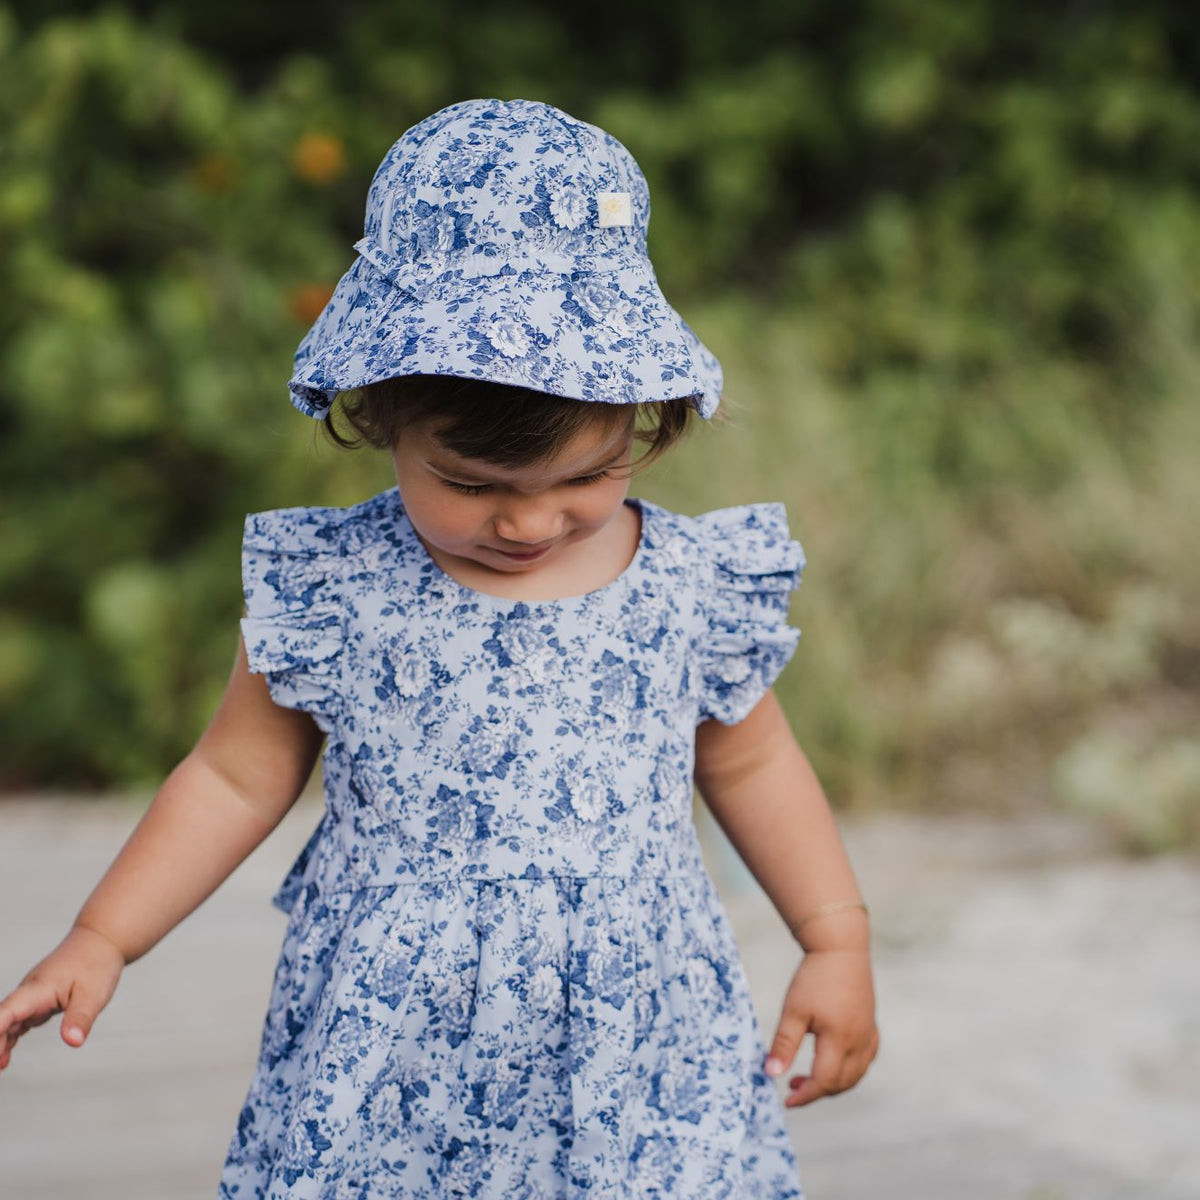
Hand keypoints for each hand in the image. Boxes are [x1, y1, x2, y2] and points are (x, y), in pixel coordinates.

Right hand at [0, 924, 125, 1075]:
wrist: (102, 939)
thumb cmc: (97, 963)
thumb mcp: (94, 994)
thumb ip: (80, 1018)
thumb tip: (73, 1042)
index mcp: (38, 989)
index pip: (7, 1011)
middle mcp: (30, 992)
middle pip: (3, 1019)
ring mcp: (33, 996)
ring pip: (8, 1021)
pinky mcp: (40, 1000)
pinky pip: (18, 1021)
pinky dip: (10, 1037)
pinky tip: (5, 1056)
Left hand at [763, 947, 878, 1105]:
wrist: (841, 948)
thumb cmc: (814, 977)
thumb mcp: (793, 1010)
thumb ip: (784, 1044)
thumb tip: (771, 1074)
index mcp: (839, 1039)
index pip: (824, 1081)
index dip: (805, 1096)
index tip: (786, 1100)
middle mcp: (859, 1042)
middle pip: (841, 1083)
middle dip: (817, 1091)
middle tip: (792, 1085)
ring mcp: (868, 1035)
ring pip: (855, 1075)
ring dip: (833, 1083)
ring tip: (807, 1076)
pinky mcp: (872, 1027)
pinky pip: (865, 1061)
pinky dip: (849, 1071)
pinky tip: (832, 1061)